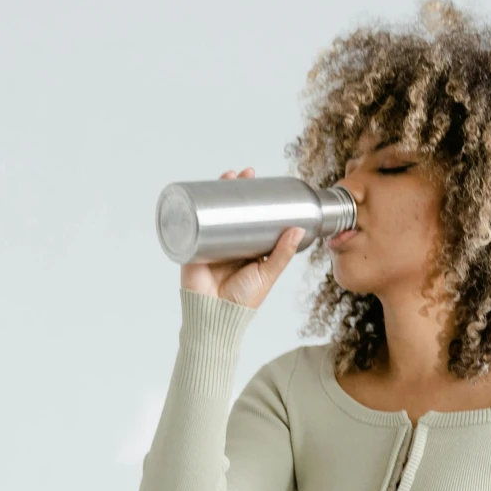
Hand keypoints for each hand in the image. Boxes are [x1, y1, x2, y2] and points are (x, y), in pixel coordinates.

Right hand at [180, 166, 304, 309]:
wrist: (216, 317)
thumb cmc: (243, 301)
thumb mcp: (267, 274)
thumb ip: (282, 254)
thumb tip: (298, 228)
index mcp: (245, 248)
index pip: (250, 217)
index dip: (254, 200)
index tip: (260, 182)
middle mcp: (227, 243)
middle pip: (231, 210)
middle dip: (236, 189)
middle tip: (246, 173)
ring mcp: (209, 243)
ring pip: (213, 212)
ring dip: (217, 192)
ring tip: (228, 176)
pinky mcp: (192, 247)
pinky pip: (191, 224)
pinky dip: (193, 207)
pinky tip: (198, 191)